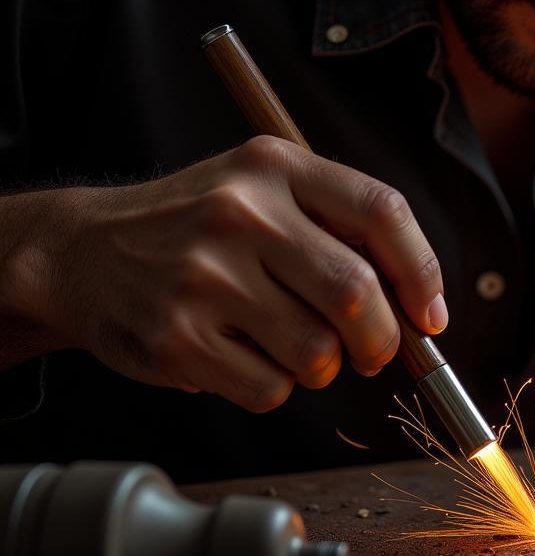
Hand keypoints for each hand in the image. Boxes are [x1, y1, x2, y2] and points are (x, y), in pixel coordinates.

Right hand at [6, 137, 446, 410]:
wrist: (83, 251)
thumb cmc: (197, 225)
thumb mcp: (262, 190)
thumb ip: (337, 228)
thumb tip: (419, 304)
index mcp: (274, 166)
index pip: (381, 211)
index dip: (422, 270)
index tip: (431, 315)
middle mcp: (240, 213)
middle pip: (356, 292)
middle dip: (382, 339)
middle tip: (375, 352)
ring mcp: (203, 275)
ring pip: (316, 351)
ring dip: (324, 367)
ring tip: (296, 347)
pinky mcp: (176, 336)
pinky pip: (269, 389)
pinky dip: (276, 388)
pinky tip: (246, 358)